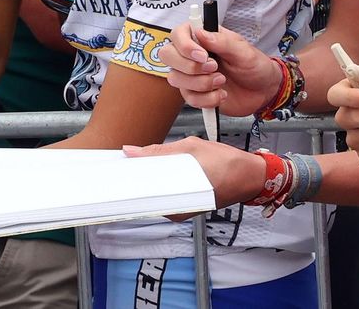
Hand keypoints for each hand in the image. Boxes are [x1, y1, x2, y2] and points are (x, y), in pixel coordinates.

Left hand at [124, 137, 268, 209]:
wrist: (249, 176)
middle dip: (129, 180)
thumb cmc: (225, 162)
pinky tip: (147, 170)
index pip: (141, 194)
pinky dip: (154, 183)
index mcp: (177, 197)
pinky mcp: (182, 208)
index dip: (123, 183)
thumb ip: (158, 151)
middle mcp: (177, 210)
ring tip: (129, 165)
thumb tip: (130, 152)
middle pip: (144, 195)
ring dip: (141, 181)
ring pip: (152, 195)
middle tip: (115, 165)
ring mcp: (179, 210)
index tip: (109, 173)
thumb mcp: (189, 148)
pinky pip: (162, 195)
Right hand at [160, 23, 280, 115]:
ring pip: (175, 79)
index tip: (203, 55)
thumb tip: (200, 32)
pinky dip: (207, 99)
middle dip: (190, 66)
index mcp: (201, 38)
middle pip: (167, 55)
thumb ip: (222, 41)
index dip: (184, 45)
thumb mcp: (243, 50)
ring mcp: (191, 75)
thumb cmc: (254, 65)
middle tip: (214, 68)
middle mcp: (191, 55)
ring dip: (201, 83)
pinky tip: (221, 95)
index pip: (177, 34)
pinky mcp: (195, 93)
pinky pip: (189, 98)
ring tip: (222, 81)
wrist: (263, 91)